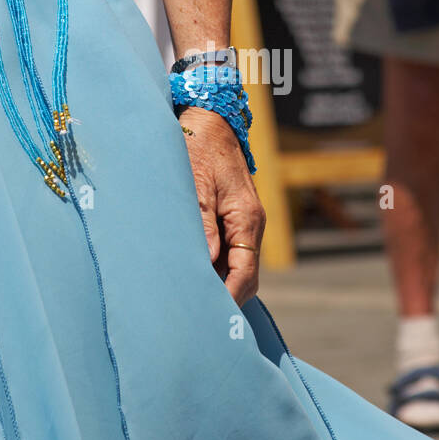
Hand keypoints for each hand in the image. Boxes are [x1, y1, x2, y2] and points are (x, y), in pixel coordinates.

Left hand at [179, 106, 264, 305]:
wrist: (208, 119)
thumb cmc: (198, 147)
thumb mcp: (195, 184)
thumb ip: (202, 223)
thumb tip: (206, 261)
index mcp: (246, 218)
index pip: (244, 272)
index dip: (228, 298)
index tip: (209, 317)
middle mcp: (250, 224)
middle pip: (244, 275)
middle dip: (224, 298)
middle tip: (195, 319)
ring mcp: (242, 223)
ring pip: (236, 266)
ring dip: (217, 284)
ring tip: (188, 303)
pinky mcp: (231, 219)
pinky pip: (228, 252)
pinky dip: (213, 268)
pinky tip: (191, 275)